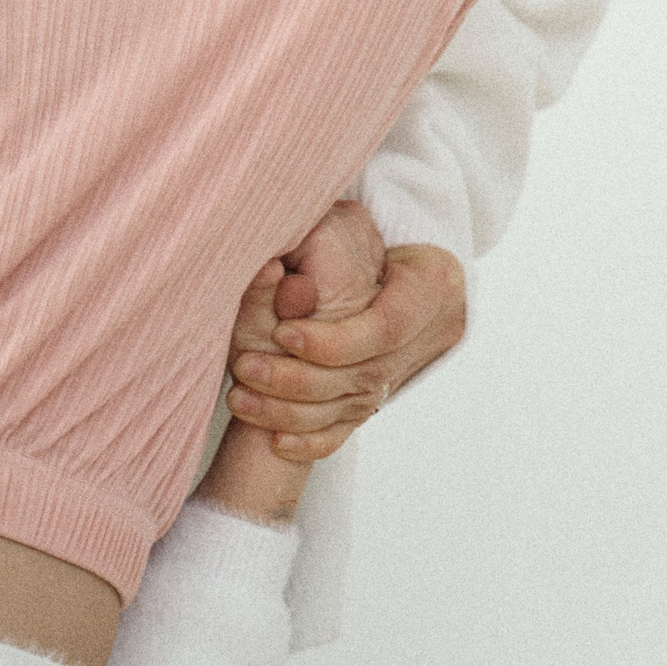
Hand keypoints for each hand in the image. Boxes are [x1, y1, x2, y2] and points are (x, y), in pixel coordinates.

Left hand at [226, 221, 467, 465]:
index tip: (282, 333)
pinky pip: (344, 433)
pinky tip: (274, 442)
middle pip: (357, 377)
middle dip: (295, 377)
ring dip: (287, 411)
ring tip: (239, 398)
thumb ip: (315, 236)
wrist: (409, 276)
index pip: (381, 330)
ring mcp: (397, 376)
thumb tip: (273, 262)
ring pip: (345, 410)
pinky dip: (309, 442)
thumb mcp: (348, 223)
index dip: (331, 339)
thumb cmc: (363, 238)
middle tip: (244, 366)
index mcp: (427, 289)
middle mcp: (420, 340)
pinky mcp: (375, 401)